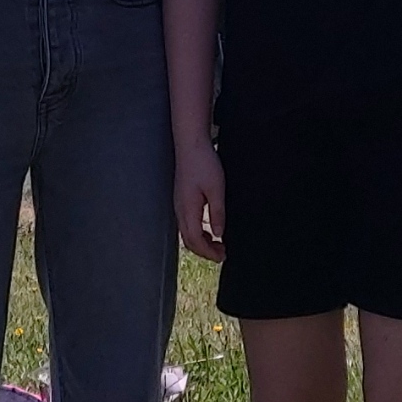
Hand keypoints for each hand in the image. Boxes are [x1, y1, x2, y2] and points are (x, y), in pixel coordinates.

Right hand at [173, 139, 226, 262]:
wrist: (191, 144)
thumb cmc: (204, 164)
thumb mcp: (216, 189)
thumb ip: (217, 213)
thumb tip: (219, 234)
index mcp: (188, 209)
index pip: (195, 241)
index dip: (209, 252)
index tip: (222, 256)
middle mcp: (180, 210)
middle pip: (189, 241)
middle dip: (205, 252)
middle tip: (222, 254)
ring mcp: (178, 205)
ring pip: (187, 233)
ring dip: (201, 243)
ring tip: (217, 244)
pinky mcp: (181, 199)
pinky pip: (187, 224)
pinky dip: (198, 233)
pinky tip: (209, 229)